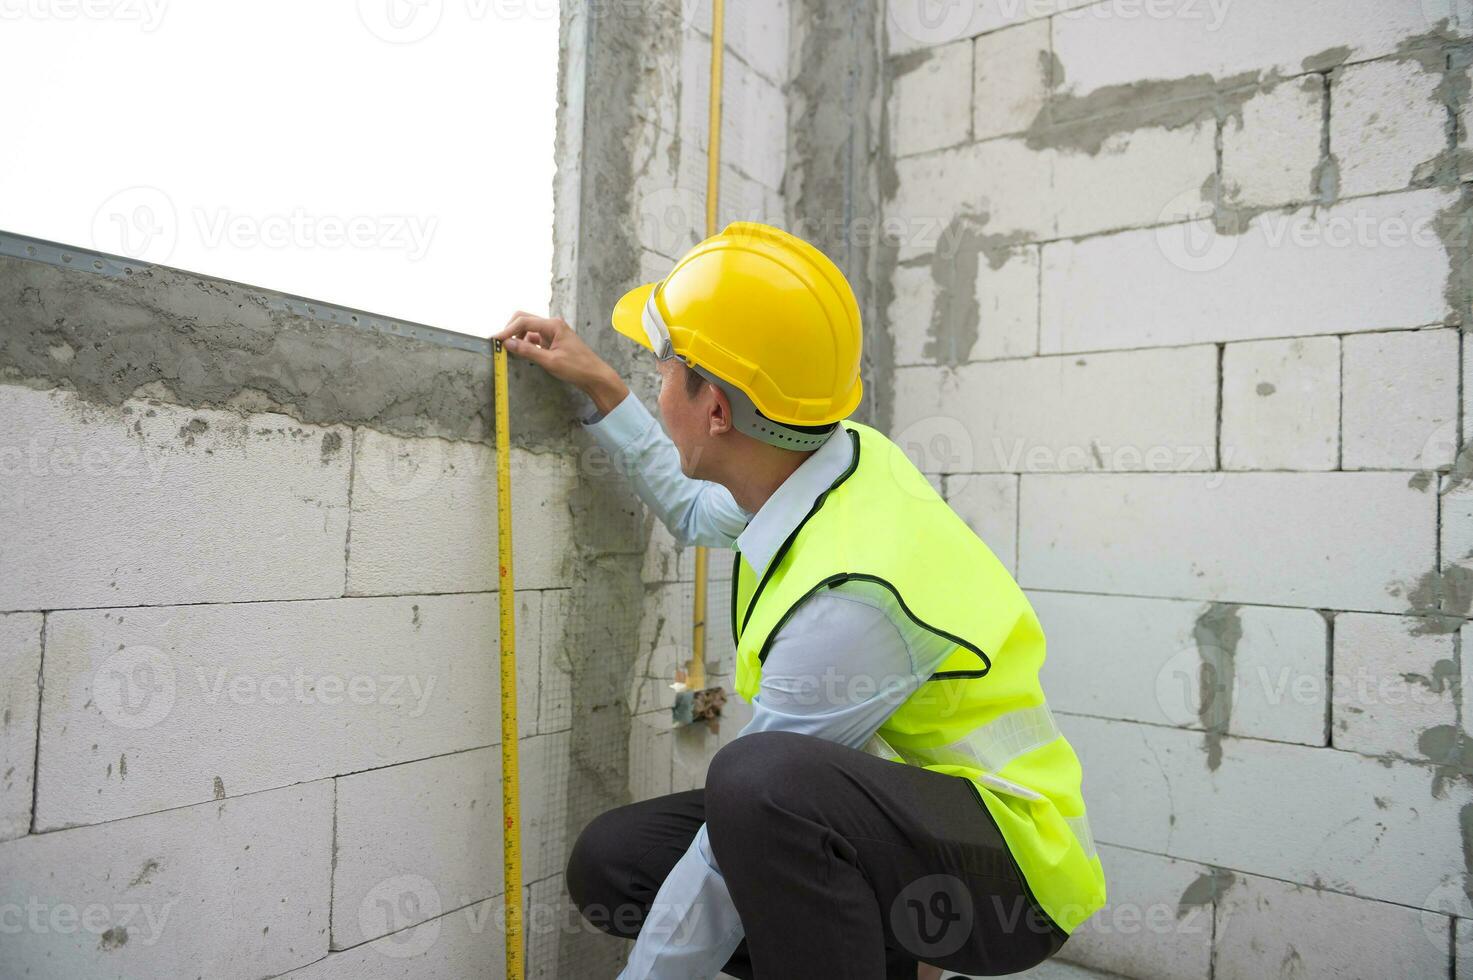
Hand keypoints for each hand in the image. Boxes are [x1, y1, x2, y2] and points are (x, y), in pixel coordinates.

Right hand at [493, 312, 628, 414]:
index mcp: (553, 325)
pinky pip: (534, 339)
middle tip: (499, 343)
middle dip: (510, 330)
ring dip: (517, 338)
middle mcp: (552, 325)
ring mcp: (553, 333)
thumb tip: (507, 343)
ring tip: (508, 351)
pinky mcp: (553, 341)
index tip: (495, 340)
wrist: (595, 376)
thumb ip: (528, 351)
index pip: (523, 321)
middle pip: (524, 320)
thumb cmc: (577, 368)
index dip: (507, 330)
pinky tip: (521, 353)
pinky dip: (525, 344)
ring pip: (528, 330)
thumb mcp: (550, 361)